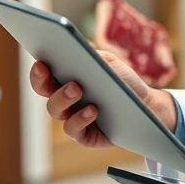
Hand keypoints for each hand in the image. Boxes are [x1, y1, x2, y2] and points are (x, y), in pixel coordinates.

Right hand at [29, 50, 177, 147]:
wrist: (146, 104)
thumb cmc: (123, 82)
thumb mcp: (110, 63)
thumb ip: (92, 55)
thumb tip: (75, 47)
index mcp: (65, 79)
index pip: (43, 75)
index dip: (38, 70)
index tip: (41, 61)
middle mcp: (64, 100)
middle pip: (44, 91)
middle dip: (42, 81)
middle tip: (49, 70)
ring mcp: (72, 118)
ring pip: (55, 110)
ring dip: (63, 98)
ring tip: (77, 89)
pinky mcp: (84, 136)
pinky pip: (73, 129)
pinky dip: (80, 119)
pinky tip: (92, 110)